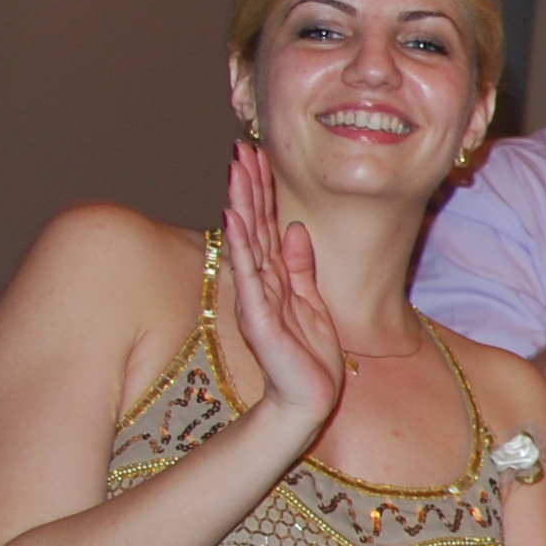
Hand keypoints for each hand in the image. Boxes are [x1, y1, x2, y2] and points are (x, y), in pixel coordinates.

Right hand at [219, 143, 345, 440]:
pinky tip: (233, 217)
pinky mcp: (258, 318)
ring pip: (247, 241)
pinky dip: (241, 245)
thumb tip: (294, 227)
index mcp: (274, 277)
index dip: (262, 190)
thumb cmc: (309, 355)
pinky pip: (249, 275)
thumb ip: (300, 265)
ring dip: (241, 204)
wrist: (308, 398)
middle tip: (242, 147)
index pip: (265, 224)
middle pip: (253, 225)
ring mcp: (256, 298)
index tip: (259, 155)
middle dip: (248, 186)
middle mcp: (259, 282)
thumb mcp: (311, 301)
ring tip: (236, 169)